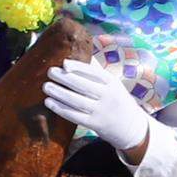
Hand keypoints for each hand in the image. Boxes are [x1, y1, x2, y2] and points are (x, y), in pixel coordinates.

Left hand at [41, 56, 156, 159]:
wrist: (131, 126)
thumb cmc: (115, 99)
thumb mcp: (112, 83)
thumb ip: (96, 71)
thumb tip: (79, 51)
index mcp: (112, 82)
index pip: (94, 72)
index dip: (79, 67)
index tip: (64, 63)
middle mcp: (108, 96)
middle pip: (83, 86)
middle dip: (64, 78)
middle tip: (50, 72)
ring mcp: (101, 111)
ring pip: (76, 101)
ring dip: (59, 93)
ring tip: (46, 86)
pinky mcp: (95, 124)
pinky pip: (75, 116)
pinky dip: (60, 108)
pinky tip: (49, 102)